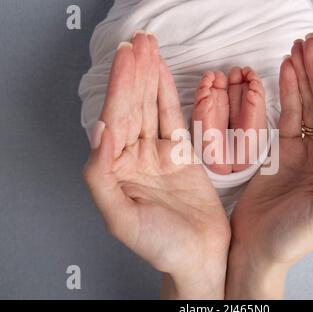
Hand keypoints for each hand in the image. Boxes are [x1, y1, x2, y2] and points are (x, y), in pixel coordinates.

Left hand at [83, 32, 229, 298]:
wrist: (200, 255)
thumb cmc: (161, 245)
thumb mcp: (120, 218)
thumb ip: (101, 175)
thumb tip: (100, 131)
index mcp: (116, 170)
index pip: (115, 120)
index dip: (119, 87)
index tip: (125, 59)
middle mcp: (134, 158)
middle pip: (132, 107)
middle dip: (134, 73)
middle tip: (139, 43)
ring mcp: (158, 154)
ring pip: (151, 108)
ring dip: (149, 77)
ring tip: (148, 48)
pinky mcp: (181, 154)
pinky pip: (173, 119)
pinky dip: (168, 95)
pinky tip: (163, 75)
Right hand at [226, 35, 312, 298]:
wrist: (255, 249)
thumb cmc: (293, 238)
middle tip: (311, 45)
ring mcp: (307, 152)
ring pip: (309, 107)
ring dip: (305, 78)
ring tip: (298, 50)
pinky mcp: (284, 151)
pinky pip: (289, 116)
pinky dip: (288, 93)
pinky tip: (287, 72)